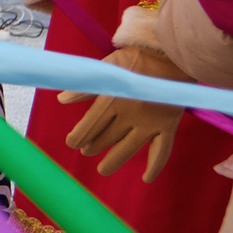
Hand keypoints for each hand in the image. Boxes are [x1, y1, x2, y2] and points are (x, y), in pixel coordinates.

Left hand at [61, 44, 188, 178]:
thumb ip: (85, 87)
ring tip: (103, 169)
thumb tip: (61, 99)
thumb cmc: (136, 59)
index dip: (78, 137)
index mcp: (112, 99)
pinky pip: (161, 151)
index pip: (89, 126)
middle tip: (87, 150)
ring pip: (128, 149)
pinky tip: (147, 178)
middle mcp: (130, 114)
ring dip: (114, 161)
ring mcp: (150, 122)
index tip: (72, 143)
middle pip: (106, 138)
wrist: (171, 54)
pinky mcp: (168, 126)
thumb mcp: (107, 67)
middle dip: (93, 145)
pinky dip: (155, 166)